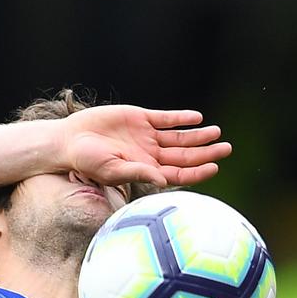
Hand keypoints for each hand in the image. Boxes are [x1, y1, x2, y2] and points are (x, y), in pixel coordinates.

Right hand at [58, 105, 232, 187]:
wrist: (70, 140)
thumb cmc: (86, 161)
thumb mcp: (111, 170)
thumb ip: (137, 173)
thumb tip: (161, 180)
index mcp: (146, 171)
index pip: (178, 174)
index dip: (197, 172)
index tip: (214, 167)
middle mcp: (150, 155)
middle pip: (185, 156)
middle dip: (206, 152)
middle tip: (226, 148)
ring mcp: (147, 136)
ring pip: (180, 138)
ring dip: (198, 136)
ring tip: (216, 132)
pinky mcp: (141, 118)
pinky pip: (166, 118)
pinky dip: (181, 118)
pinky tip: (195, 117)